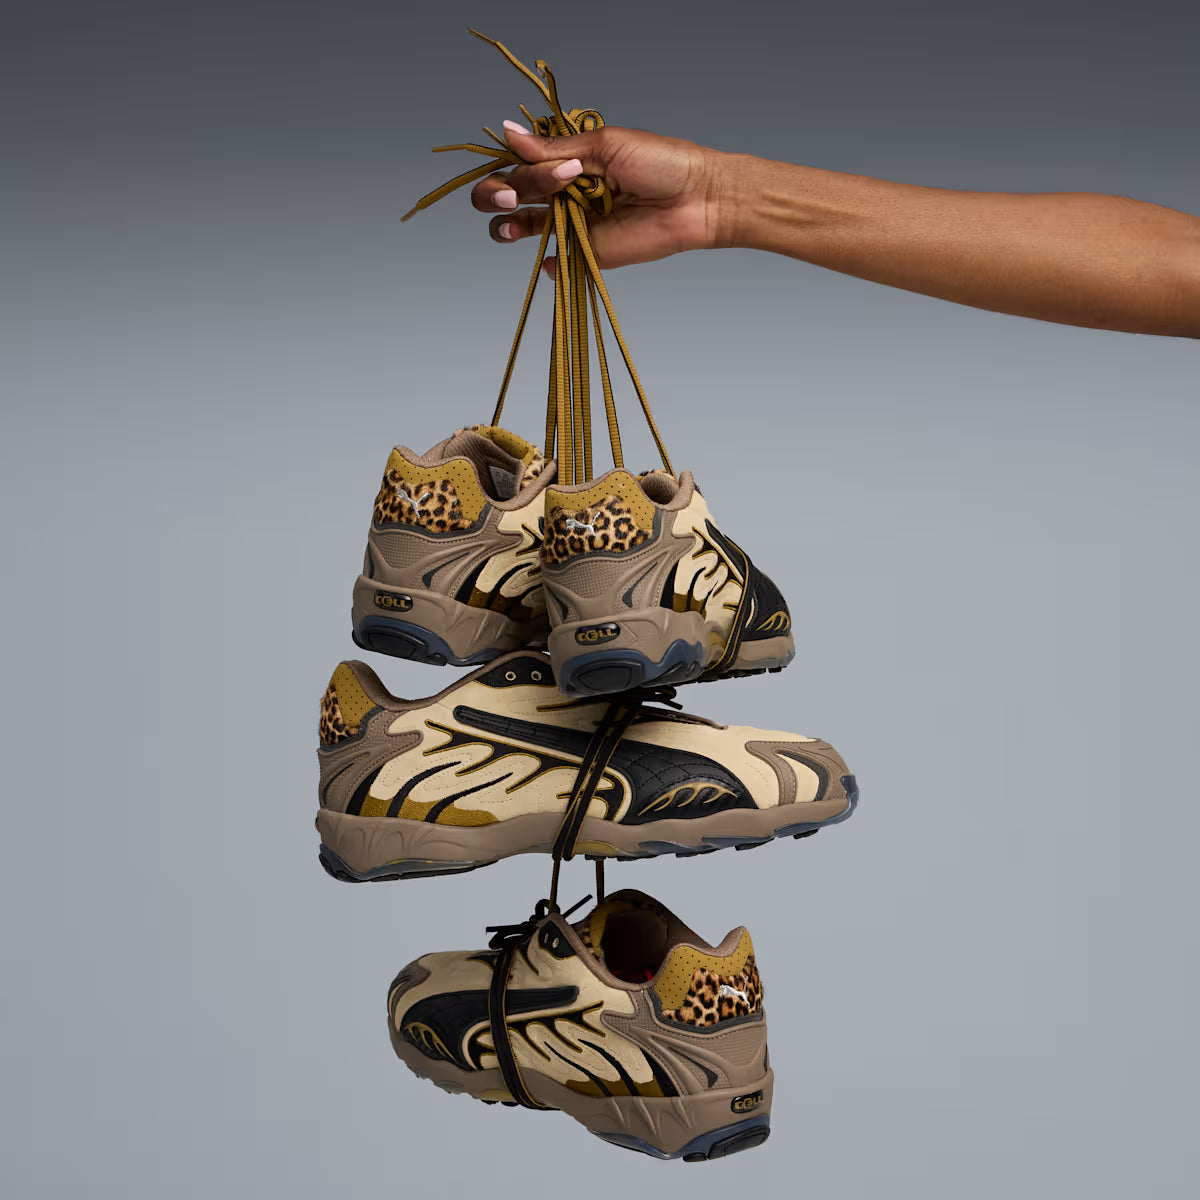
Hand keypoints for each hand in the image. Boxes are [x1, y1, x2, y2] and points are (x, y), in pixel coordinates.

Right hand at [471, 121, 723, 275]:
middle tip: (516, 197)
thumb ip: (553, 150)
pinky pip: (553, 261)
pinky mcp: (585, 252)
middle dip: (498, 193)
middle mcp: (560, 191)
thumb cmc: (659, 163)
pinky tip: (555, 257)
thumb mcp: (603, 147)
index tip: (555, 169)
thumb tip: (506, 133)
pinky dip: (547, 262)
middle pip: (506, 194)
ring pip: (516, 226)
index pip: (516, 163)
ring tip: (516, 221)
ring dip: (505, 223)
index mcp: (563, 160)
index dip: (516, 167)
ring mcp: (570, 224)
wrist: (696, 198)